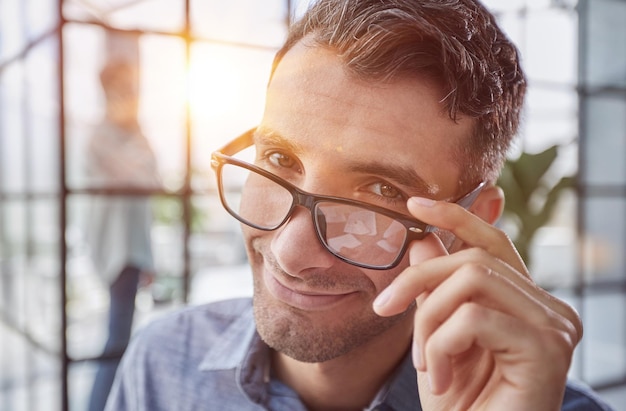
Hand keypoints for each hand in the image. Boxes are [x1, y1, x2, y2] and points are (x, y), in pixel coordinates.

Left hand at [373, 189, 582, 410]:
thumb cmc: (462, 404)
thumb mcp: (436, 337)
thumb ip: (436, 288)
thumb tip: (421, 240)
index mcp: (527, 303)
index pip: (493, 242)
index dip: (455, 216)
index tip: (414, 205)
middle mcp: (551, 308)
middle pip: (475, 258)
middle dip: (418, 279)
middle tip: (382, 307)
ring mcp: (555, 326)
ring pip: (472, 279)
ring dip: (428, 319)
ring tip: (423, 362)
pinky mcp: (548, 348)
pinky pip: (473, 318)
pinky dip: (440, 345)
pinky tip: (441, 377)